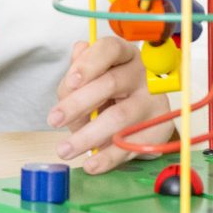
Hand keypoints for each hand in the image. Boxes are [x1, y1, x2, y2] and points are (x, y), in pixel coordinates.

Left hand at [48, 38, 173, 173]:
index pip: (109, 49)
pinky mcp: (158, 128)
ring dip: (88, 135)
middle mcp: (142, 74)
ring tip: (65, 149)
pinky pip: (131, 144)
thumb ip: (78, 73)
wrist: (140, 117)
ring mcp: (153, 101)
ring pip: (120, 116)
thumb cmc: (109, 92)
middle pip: (110, 83)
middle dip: (78, 104)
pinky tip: (91, 163)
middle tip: (54, 120)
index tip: (70, 82)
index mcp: (124, 54)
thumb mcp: (89, 80)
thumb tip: (76, 58)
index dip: (89, 64)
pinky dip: (108, 157)